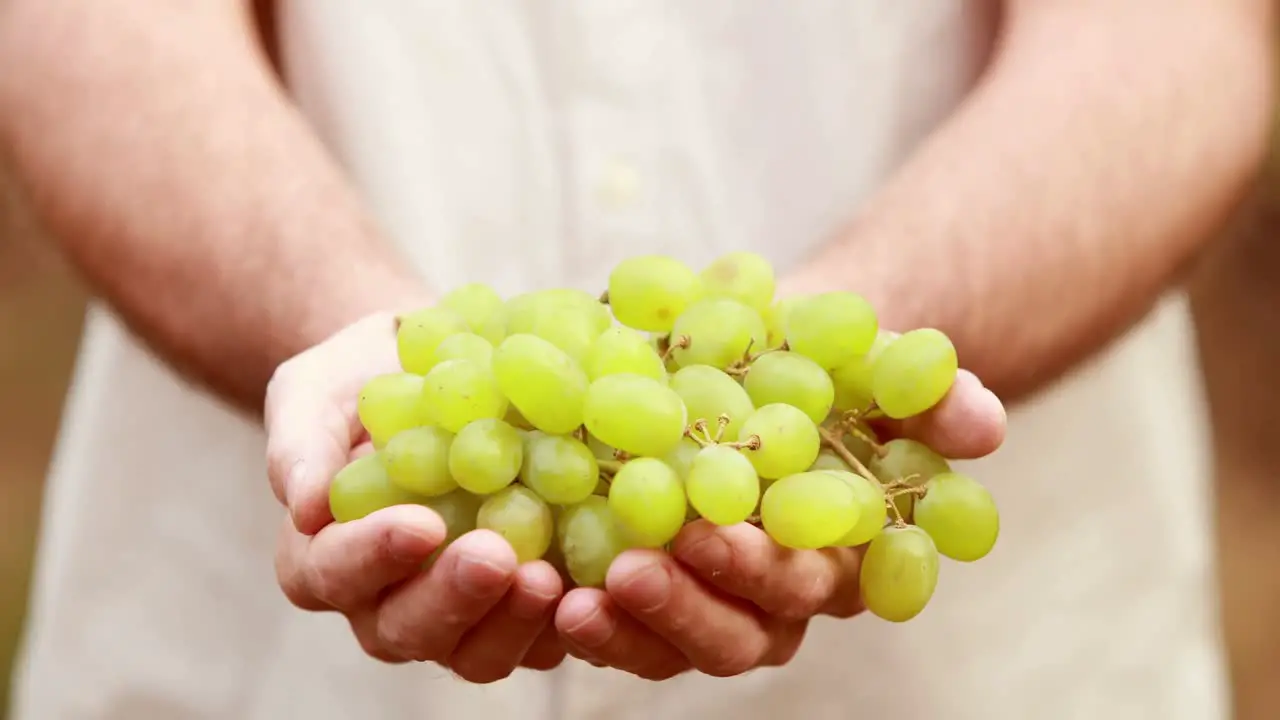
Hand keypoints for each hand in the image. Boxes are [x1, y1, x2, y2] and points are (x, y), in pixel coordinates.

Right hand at [265, 312, 566, 680]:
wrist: (439, 372)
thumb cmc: (365, 379)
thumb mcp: (318, 387)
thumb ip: (302, 438)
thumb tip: (305, 501)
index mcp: (324, 556)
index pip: (332, 572)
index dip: (373, 555)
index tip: (421, 522)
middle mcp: (385, 602)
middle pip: (406, 628)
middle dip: (453, 598)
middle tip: (496, 557)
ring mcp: (458, 614)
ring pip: (477, 652)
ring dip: (513, 621)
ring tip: (550, 576)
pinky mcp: (521, 609)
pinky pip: (543, 637)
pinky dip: (572, 617)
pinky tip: (602, 579)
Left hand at [555, 369, 1005, 678]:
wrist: (756, 347)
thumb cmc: (818, 356)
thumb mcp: (870, 357)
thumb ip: (927, 391)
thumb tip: (984, 424)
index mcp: (837, 553)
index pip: (807, 582)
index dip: (761, 569)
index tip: (711, 535)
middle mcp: (776, 593)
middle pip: (740, 635)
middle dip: (686, 608)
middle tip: (629, 571)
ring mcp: (710, 597)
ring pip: (674, 647)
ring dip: (628, 631)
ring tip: (573, 600)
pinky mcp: (649, 585)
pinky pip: (619, 625)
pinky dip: (585, 617)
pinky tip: (541, 588)